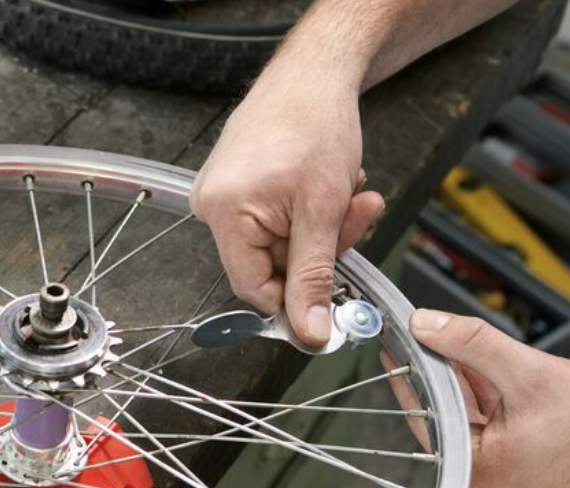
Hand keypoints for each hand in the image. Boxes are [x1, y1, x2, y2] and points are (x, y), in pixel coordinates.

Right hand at [191, 65, 383, 344]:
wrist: (313, 72)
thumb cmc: (315, 121)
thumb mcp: (323, 210)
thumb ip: (314, 278)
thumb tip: (310, 332)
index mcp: (224, 213)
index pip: (253, 287)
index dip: (294, 300)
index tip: (328, 308)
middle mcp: (212, 206)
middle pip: (269, 264)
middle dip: (320, 247)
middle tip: (356, 217)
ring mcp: (222, 195)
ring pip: (279, 243)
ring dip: (321, 227)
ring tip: (349, 192)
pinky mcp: (237, 187)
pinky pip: (275, 222)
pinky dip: (308, 213)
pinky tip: (327, 186)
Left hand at [389, 309, 569, 487]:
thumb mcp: (532, 374)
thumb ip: (473, 346)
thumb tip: (429, 326)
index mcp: (477, 473)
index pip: (428, 415)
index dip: (412, 376)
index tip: (397, 350)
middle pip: (451, 420)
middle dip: (450, 378)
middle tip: (438, 341)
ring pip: (477, 426)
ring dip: (477, 389)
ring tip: (486, 359)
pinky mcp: (526, 481)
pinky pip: (499, 438)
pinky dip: (499, 408)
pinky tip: (505, 381)